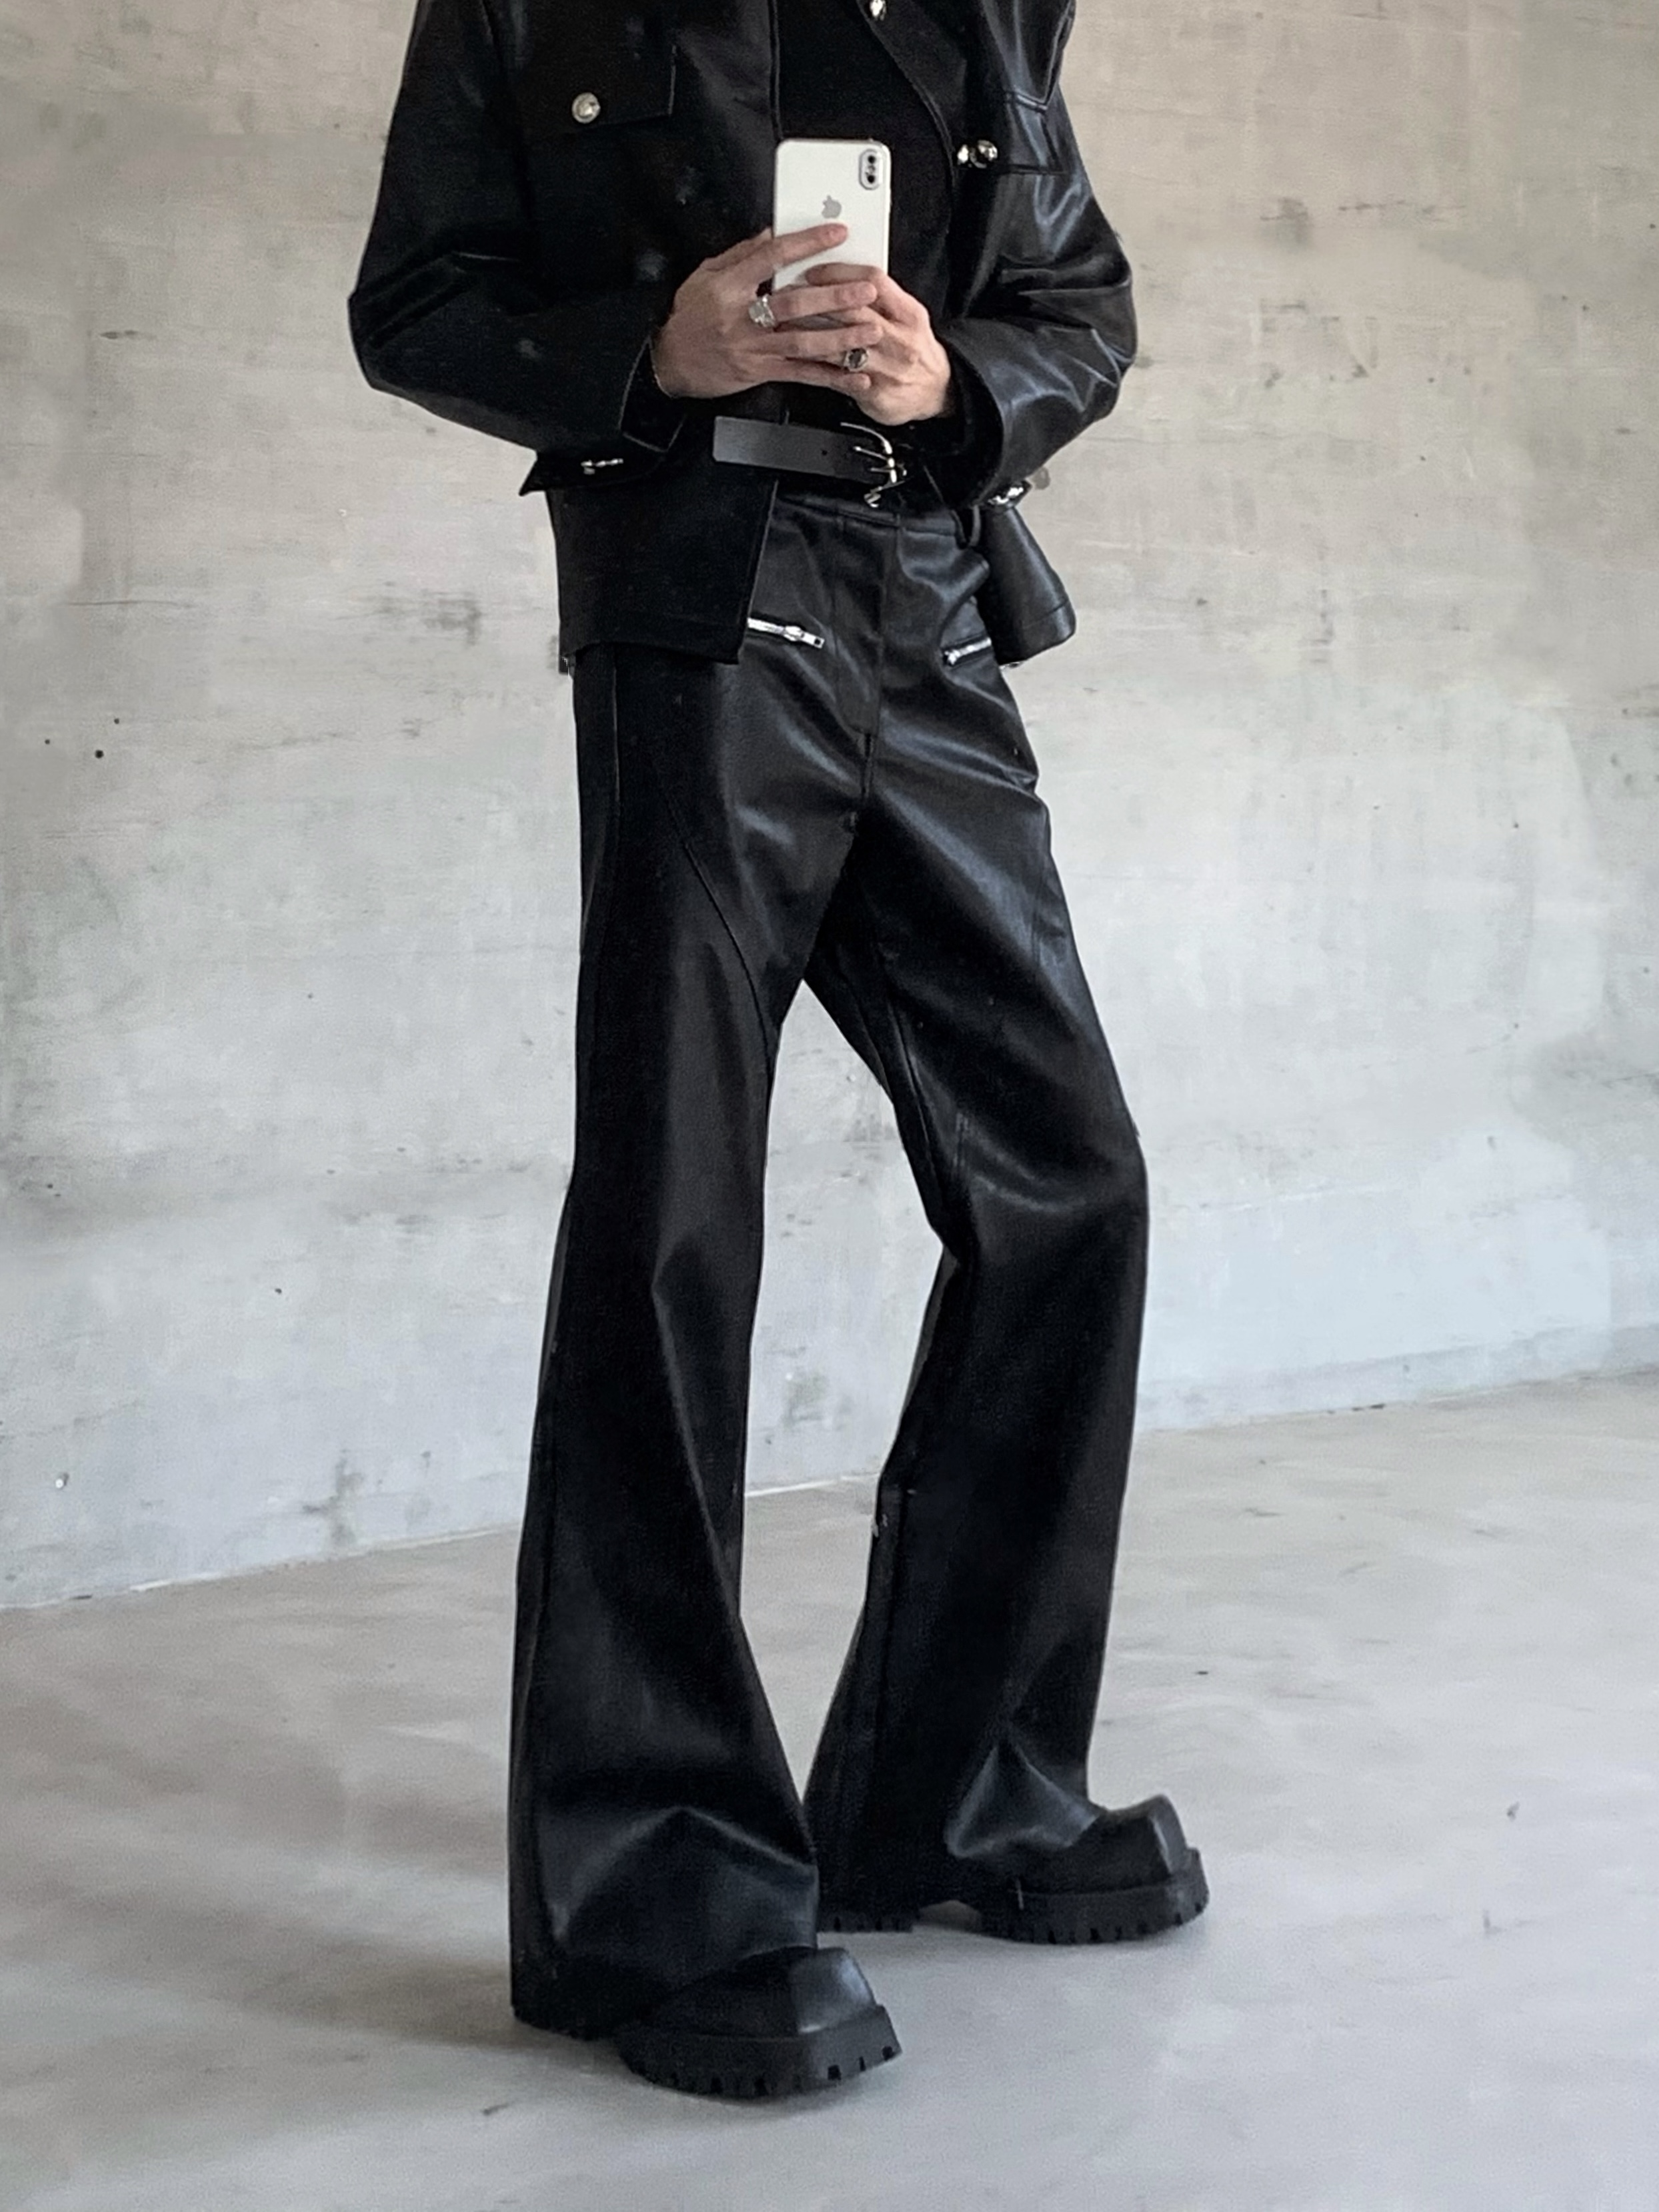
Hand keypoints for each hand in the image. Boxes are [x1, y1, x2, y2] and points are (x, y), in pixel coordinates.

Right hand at [649, 226, 885, 400]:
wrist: (670, 363)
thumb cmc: (689, 317)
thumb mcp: (706, 275)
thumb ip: (741, 255)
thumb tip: (772, 234)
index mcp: (729, 286)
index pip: (772, 258)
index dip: (806, 244)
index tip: (836, 234)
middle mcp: (742, 317)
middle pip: (794, 304)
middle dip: (834, 297)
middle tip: (866, 290)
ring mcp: (753, 348)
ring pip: (803, 342)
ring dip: (841, 337)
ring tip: (871, 330)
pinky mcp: (760, 373)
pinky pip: (801, 374)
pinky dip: (831, 376)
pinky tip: (854, 375)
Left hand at [804, 265, 954, 426]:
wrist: (938, 390)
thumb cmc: (914, 346)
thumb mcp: (907, 314)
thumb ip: (879, 296)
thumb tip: (839, 274)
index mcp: (909, 313)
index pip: (873, 281)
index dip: (840, 273)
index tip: (813, 269)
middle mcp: (901, 341)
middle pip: (854, 312)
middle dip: (817, 301)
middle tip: (789, 294)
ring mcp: (888, 370)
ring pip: (841, 347)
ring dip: (809, 334)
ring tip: (783, 323)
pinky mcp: (877, 395)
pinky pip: (840, 379)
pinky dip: (816, 367)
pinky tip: (797, 357)